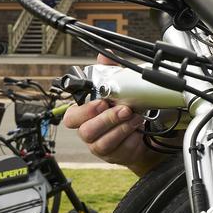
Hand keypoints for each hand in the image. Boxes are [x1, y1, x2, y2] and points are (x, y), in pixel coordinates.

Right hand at [63, 54, 164, 176]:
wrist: (141, 133)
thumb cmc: (123, 111)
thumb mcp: (118, 89)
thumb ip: (109, 71)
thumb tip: (105, 55)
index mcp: (83, 116)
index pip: (71, 117)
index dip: (84, 111)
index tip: (101, 102)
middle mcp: (88, 133)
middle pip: (86, 131)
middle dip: (107, 119)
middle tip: (124, 110)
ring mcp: (100, 147)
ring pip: (103, 143)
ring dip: (121, 128)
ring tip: (135, 117)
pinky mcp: (114, 156)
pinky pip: (120, 151)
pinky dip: (131, 139)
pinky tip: (138, 131)